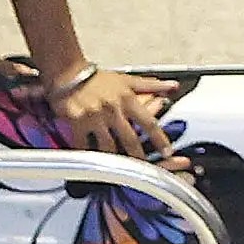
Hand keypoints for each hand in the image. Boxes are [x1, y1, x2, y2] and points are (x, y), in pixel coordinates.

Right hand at [53, 65, 174, 160]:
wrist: (69, 74)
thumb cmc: (99, 79)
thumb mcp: (128, 80)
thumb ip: (152, 86)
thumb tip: (174, 86)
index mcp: (128, 100)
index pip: (149, 123)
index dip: (160, 139)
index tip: (168, 152)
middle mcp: (113, 109)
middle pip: (130, 139)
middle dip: (139, 156)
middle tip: (144, 168)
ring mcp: (95, 117)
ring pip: (108, 145)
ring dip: (114, 158)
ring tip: (119, 169)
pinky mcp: (77, 122)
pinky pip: (84, 144)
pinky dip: (88, 153)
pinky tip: (92, 161)